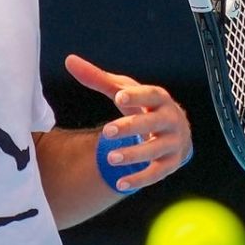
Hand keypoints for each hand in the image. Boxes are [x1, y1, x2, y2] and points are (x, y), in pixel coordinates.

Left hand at [65, 54, 191, 191]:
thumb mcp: (123, 91)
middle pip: (153, 123)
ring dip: (134, 155)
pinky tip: (119, 184)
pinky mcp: (170, 164)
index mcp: (160, 98)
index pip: (151, 95)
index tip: (118, 97)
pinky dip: (139, 179)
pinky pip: (156, 174)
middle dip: (131, 127)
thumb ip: (97, 78)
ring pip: (155, 150)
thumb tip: (69, 60)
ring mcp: (173, 143)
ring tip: (110, 158)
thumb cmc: (142, 106)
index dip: (137, 96)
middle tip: (107, 131)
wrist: (174, 131)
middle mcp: (171, 119)